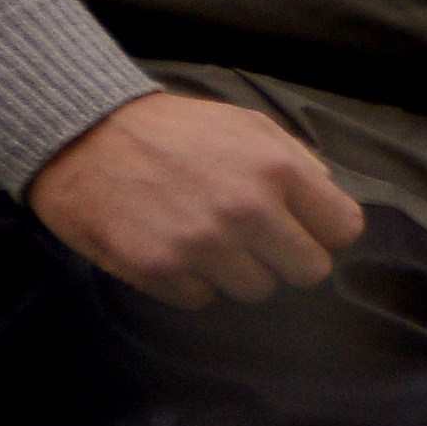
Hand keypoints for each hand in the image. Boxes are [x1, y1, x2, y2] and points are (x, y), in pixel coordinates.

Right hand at [26, 90, 364, 307]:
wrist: (83, 135)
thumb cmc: (172, 131)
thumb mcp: (247, 125)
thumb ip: (297, 162)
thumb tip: (330, 198)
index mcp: (277, 169)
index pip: (343, 230)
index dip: (325, 232)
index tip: (304, 229)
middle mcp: (246, 210)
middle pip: (309, 271)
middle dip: (287, 258)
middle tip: (255, 240)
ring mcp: (203, 245)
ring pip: (258, 291)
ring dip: (237, 271)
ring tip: (205, 236)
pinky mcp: (161, 270)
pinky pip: (202, 300)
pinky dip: (190, 281)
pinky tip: (171, 246)